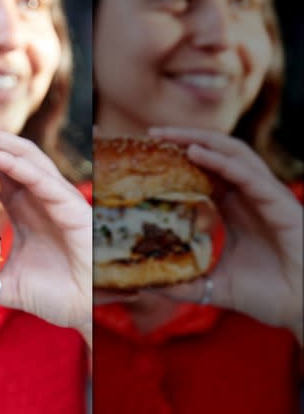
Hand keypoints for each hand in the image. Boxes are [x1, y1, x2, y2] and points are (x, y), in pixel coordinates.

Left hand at [0, 127, 92, 344]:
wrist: (86, 311)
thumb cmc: (56, 295)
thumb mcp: (3, 286)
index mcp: (24, 208)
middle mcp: (39, 196)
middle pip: (6, 153)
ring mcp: (55, 197)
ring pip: (23, 155)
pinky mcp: (70, 205)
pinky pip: (37, 176)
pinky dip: (10, 162)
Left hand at [147, 127, 302, 342]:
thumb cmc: (268, 294)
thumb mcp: (214, 286)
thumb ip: (183, 283)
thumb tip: (147, 284)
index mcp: (234, 208)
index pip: (205, 171)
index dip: (179, 159)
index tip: (149, 153)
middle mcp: (250, 196)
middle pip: (217, 154)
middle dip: (185, 139)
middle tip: (152, 133)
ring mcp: (267, 197)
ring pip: (234, 155)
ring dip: (201, 141)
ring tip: (169, 136)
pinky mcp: (281, 205)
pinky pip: (249, 176)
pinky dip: (222, 162)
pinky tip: (196, 153)